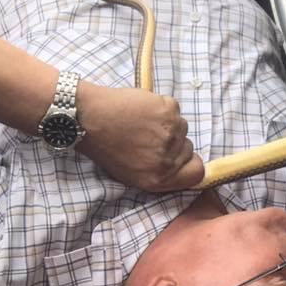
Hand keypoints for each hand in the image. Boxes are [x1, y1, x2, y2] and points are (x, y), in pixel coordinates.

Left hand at [76, 82, 203, 190]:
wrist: (88, 116)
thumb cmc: (105, 147)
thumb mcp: (130, 174)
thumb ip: (159, 174)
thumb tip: (179, 165)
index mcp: (159, 179)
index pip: (197, 173)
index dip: (190, 163)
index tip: (181, 157)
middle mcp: (168, 159)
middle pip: (188, 148)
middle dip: (174, 143)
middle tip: (150, 137)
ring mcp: (172, 133)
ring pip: (182, 127)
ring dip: (167, 124)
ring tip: (142, 122)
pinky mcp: (169, 109)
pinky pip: (174, 109)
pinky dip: (161, 107)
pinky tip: (142, 110)